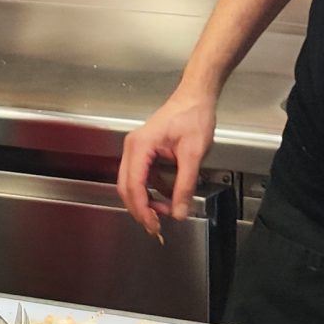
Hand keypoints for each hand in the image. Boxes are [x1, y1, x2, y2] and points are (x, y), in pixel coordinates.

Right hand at [115, 86, 216, 236]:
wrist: (196, 97)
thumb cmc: (192, 116)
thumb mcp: (192, 154)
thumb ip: (185, 185)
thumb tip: (179, 212)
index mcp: (140, 146)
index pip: (134, 186)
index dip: (142, 209)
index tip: (154, 225)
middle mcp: (133, 147)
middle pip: (127, 187)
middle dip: (141, 209)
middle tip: (156, 227)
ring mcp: (137, 148)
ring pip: (133, 183)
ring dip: (148, 200)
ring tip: (167, 211)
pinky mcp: (145, 150)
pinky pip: (143, 176)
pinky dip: (154, 190)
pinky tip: (170, 196)